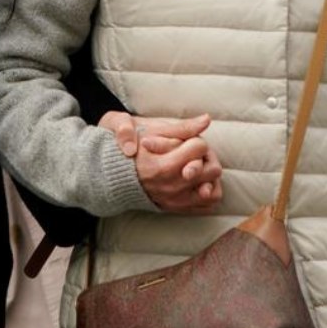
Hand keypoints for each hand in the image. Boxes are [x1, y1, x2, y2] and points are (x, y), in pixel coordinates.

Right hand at [98, 112, 222, 212]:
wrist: (113, 174)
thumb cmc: (133, 148)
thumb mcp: (151, 131)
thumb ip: (181, 127)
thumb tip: (206, 119)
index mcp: (162, 166)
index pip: (200, 147)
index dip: (195, 139)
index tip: (184, 140)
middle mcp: (171, 186)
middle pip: (212, 169)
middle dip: (206, 157)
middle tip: (193, 153)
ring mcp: (175, 200)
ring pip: (213, 190)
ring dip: (210, 176)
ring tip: (197, 166)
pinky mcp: (176, 208)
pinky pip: (207, 204)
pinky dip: (208, 191)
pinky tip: (198, 179)